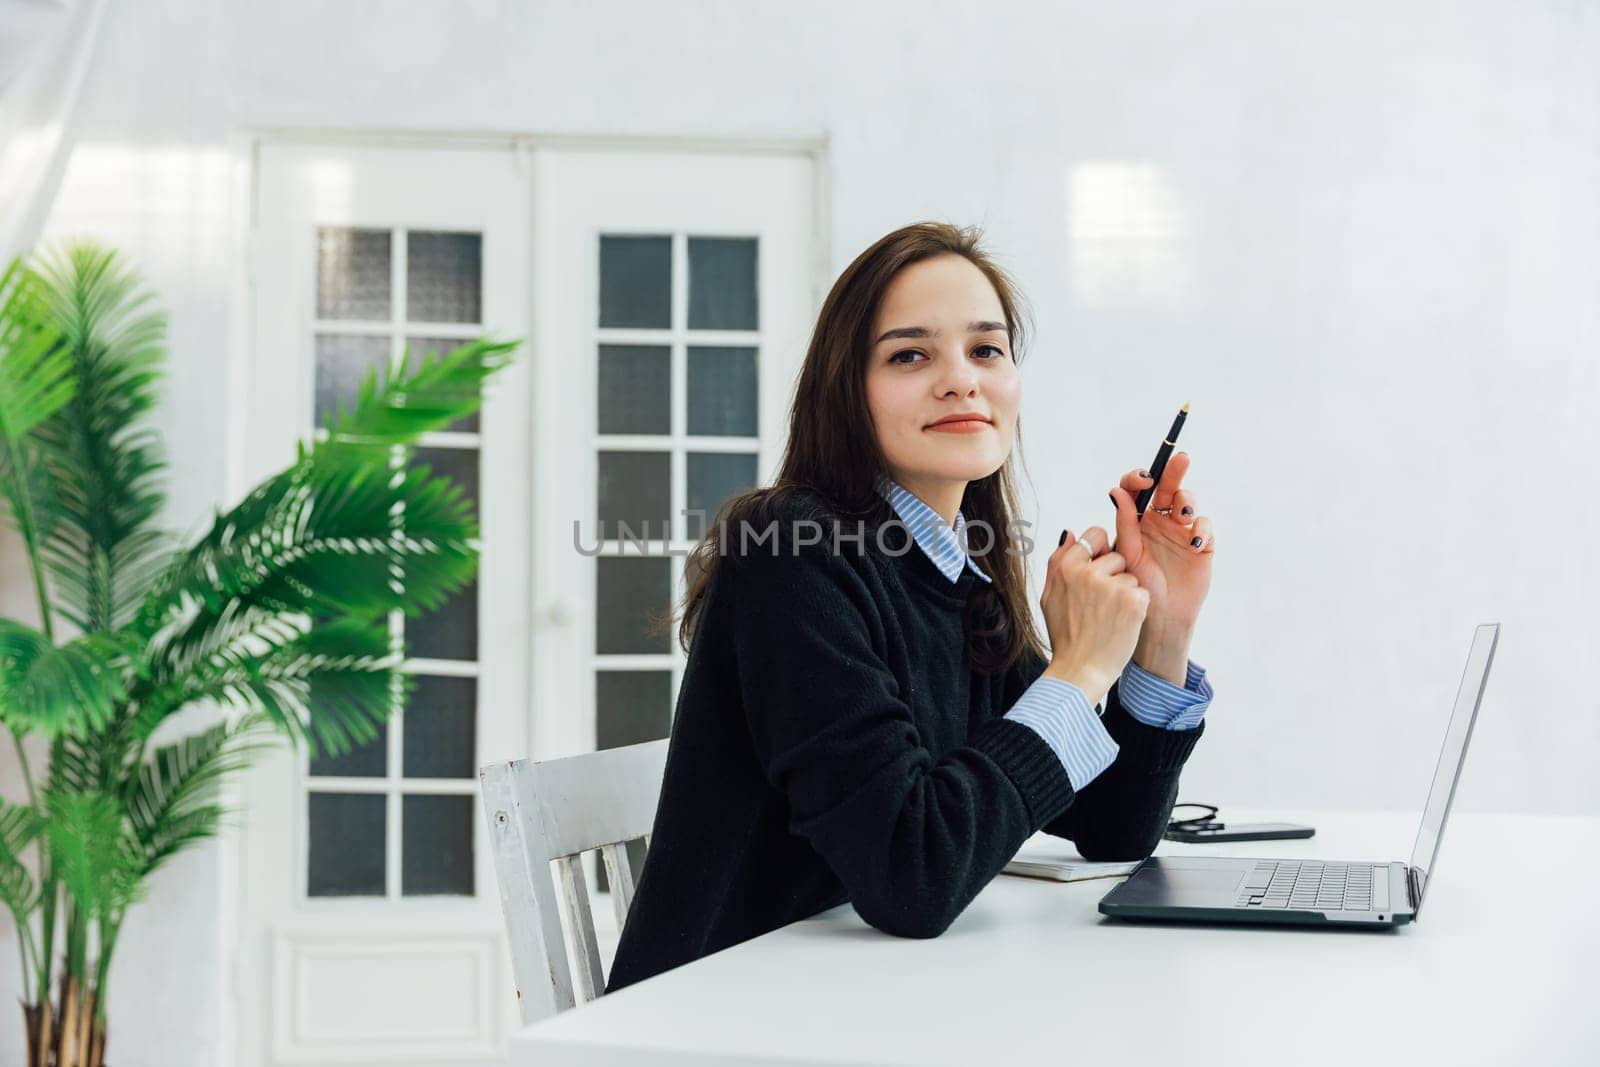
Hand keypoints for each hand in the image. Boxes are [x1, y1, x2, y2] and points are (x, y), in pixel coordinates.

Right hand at [1038, 525, 1149, 705]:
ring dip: (1125, 593)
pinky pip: (1142, 592)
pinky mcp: (1132, 600)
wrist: (1080, 669)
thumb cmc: (1066, 636)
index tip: (1099, 568)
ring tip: (1109, 617)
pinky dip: (1136, 608)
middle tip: (1101, 604)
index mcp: (1066, 566)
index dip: (1100, 550)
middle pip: (1117, 556)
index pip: (1095, 533)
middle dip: (1114, 574)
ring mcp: (1112, 585)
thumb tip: (1070, 533)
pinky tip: (1121, 623)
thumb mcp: (1049, 596)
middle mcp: (1088, 571)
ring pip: (1131, 576)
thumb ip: (1058, 561)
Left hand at [1106, 451, 1214, 630]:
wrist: (1159, 613)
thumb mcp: (1128, 551)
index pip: (1137, 488)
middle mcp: (1160, 519)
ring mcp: (1182, 529)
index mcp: (1137, 518)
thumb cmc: (1138, 583)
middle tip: (1180, 458)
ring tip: (1181, 514)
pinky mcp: (1202, 543)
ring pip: (1188, 501)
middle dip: (1174, 470)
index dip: (1139, 478)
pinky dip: (1201, 529)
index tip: (1144, 480)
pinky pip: (1204, 526)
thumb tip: (1115, 490)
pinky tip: (1193, 542)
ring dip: (1187, 501)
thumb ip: (1124, 522)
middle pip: (1168, 486)